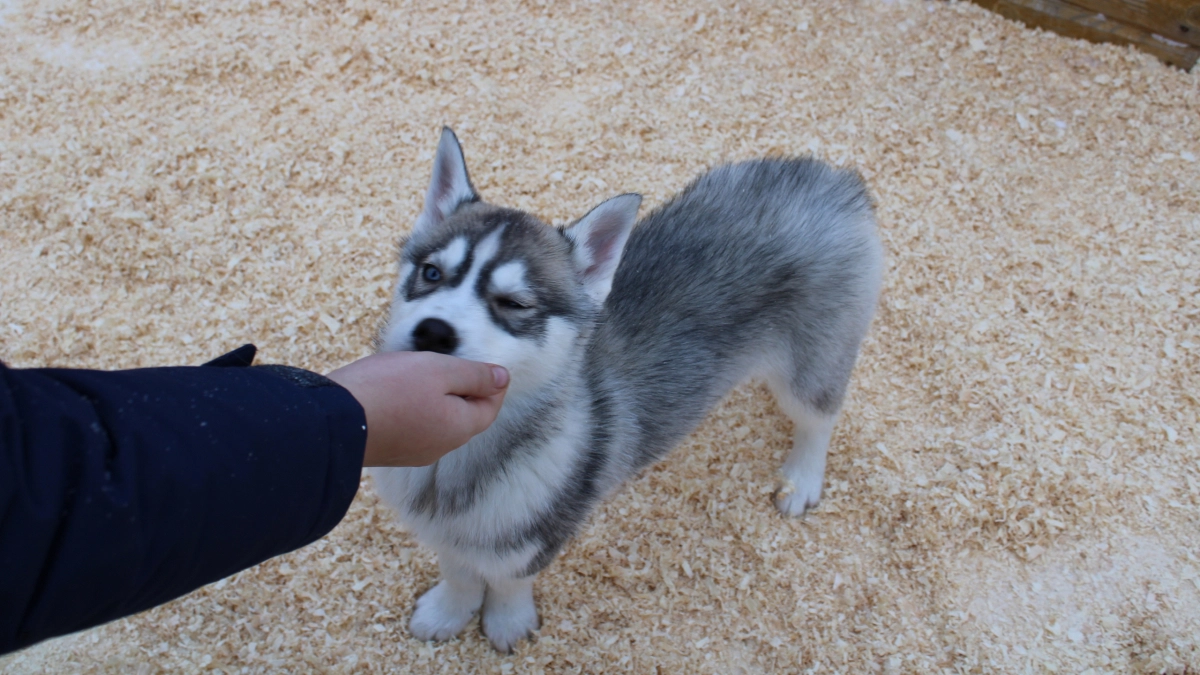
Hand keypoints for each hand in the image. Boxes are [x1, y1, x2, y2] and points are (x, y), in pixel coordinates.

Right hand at [326, 351, 508, 466]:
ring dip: (437, 399)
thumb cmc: (389, 390)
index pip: (489, 408)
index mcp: (458, 428)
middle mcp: (439, 446)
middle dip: (465, 391)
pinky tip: (397, 390)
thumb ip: (474, 375)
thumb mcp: (439, 371)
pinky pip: (412, 426)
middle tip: (454, 364)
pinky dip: (414, 408)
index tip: (487, 365)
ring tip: (423, 373)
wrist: (331, 421)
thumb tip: (503, 378)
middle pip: (464, 416)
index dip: (493, 385)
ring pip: (437, 422)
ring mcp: (412, 452)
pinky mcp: (388, 450)